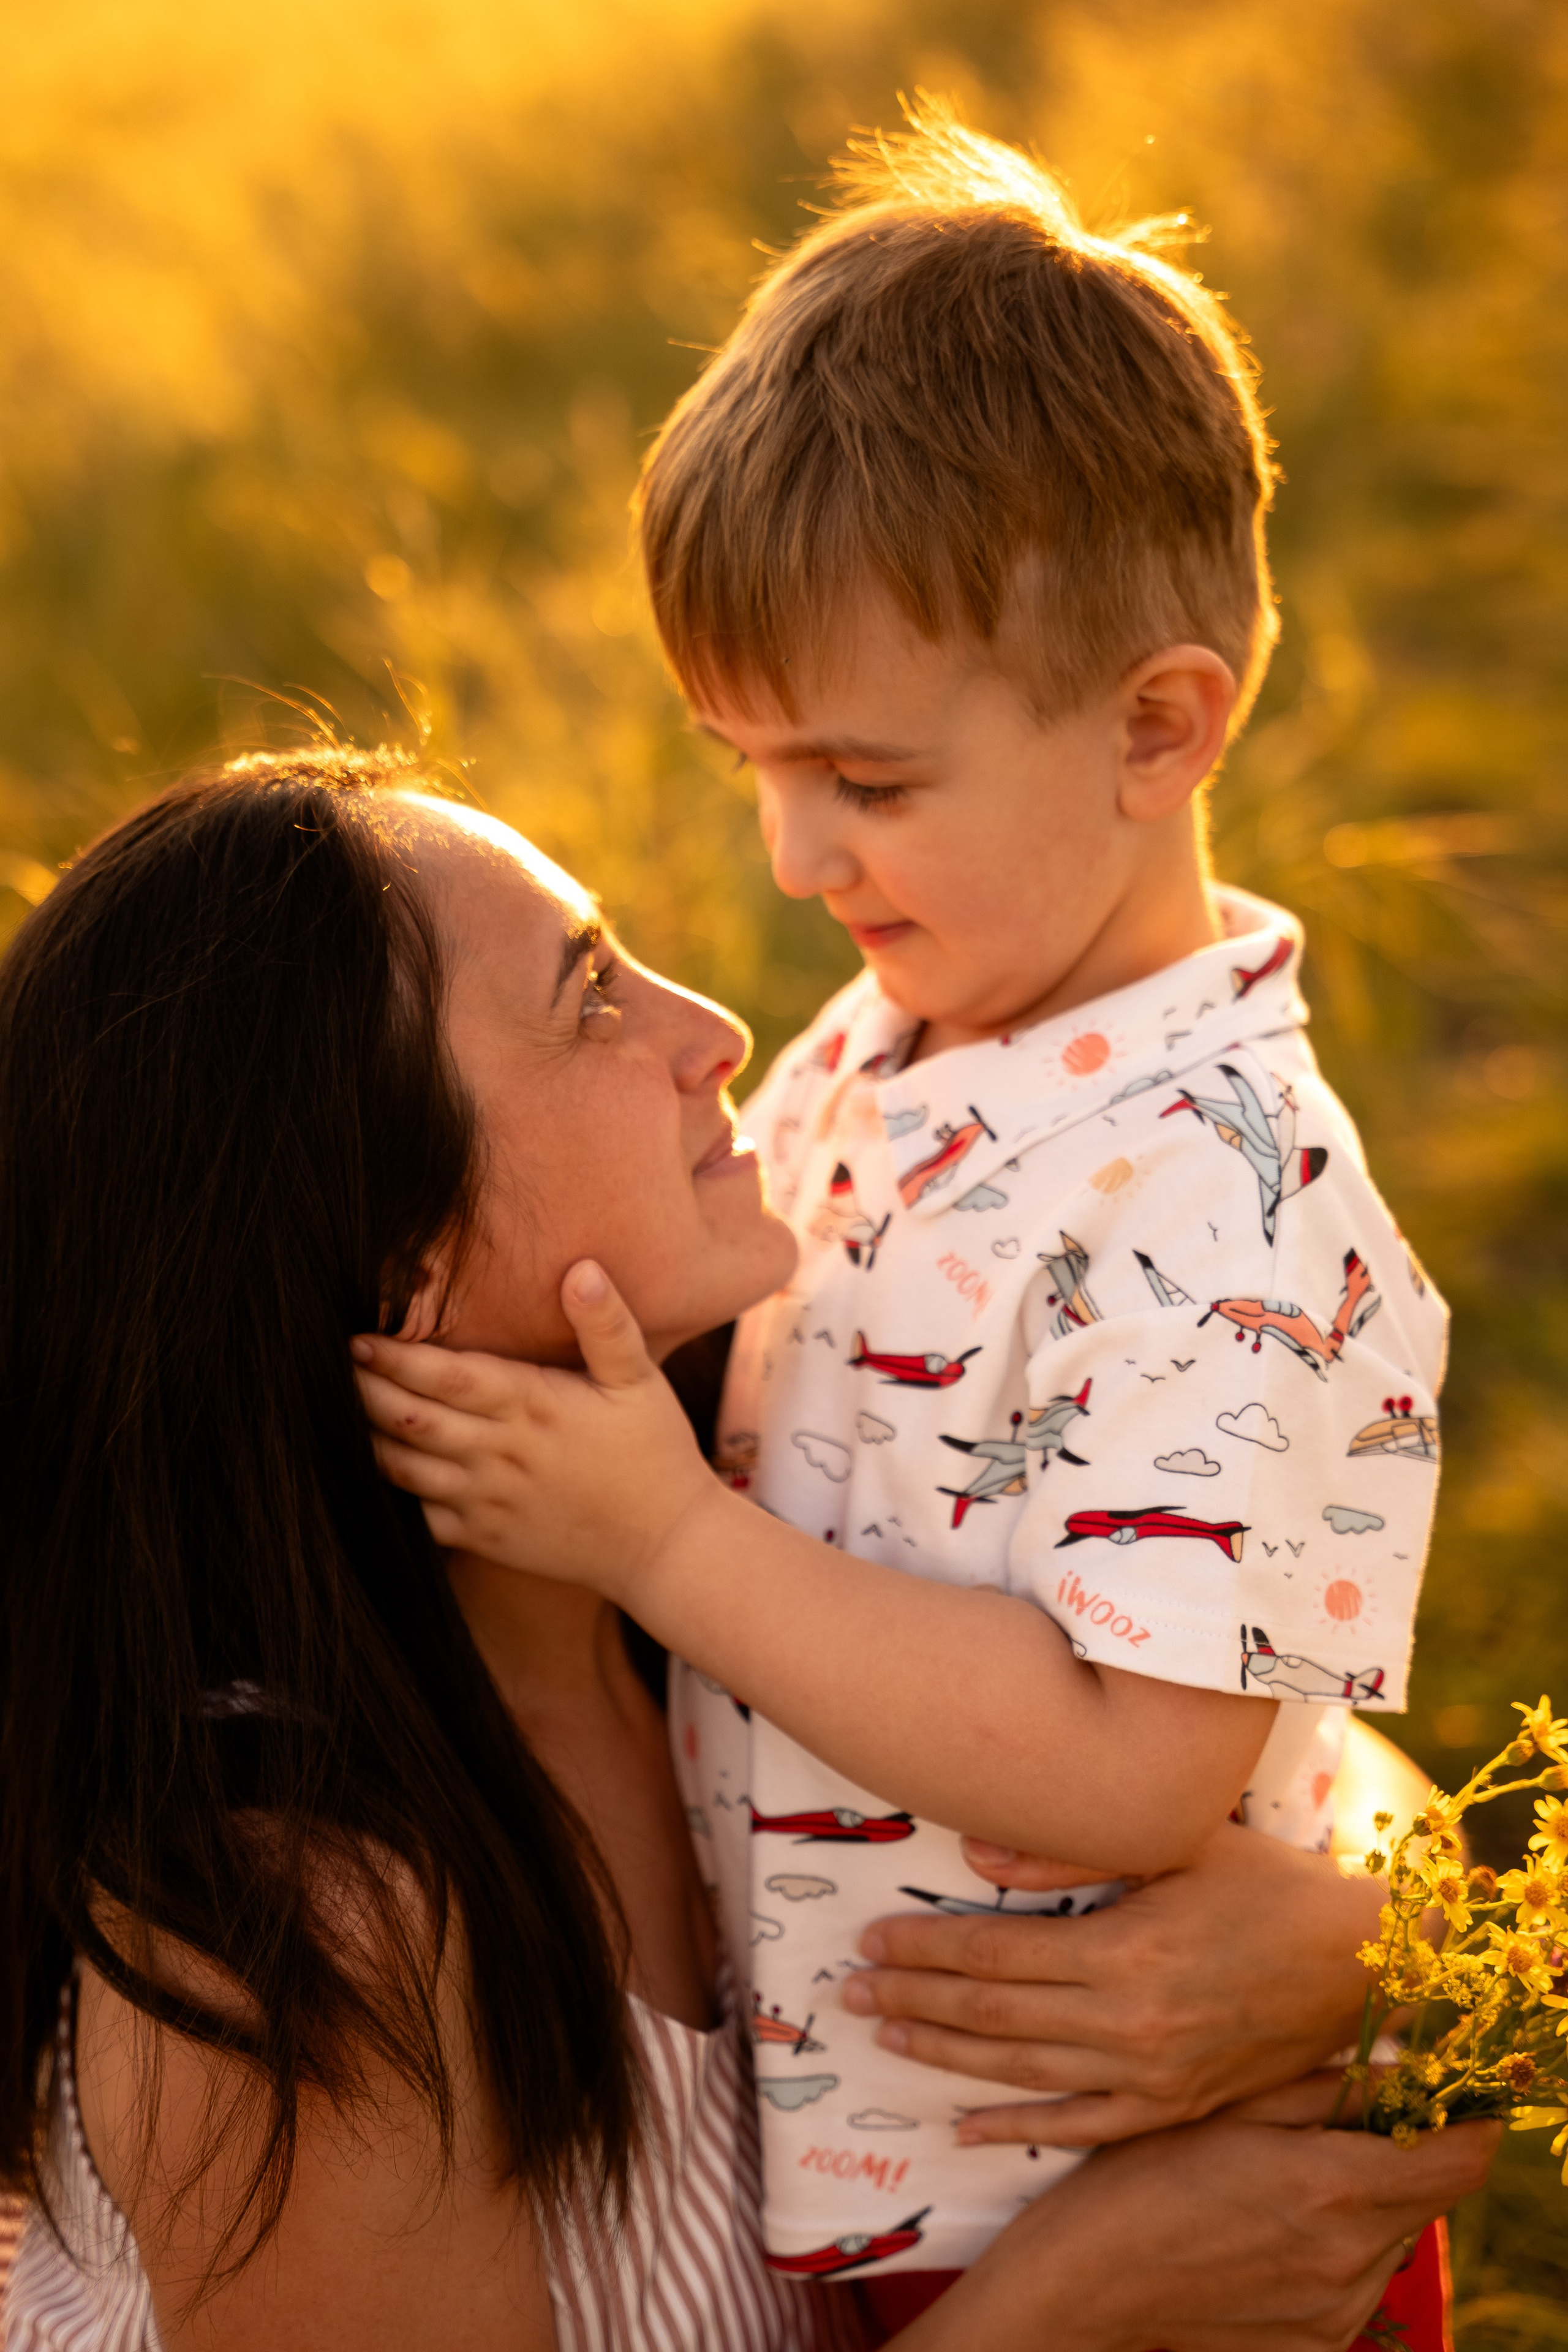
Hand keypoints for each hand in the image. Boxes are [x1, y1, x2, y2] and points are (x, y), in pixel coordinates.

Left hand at [352, 1262, 719, 1600]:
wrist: (665, 1546)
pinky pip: (419, 1516)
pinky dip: (388, 1491)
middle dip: (363, 1390)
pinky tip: (370, 1466)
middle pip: (409, 1419)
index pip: (447, 1377)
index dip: (396, 1356)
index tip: (359, 1336)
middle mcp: (500, 1454)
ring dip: (363, 1438)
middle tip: (328, 1366)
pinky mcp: (484, 1538)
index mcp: (532, 1407)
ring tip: (335, 1410)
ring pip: (402, 1469)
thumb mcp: (641, 1381)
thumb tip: (581, 1270)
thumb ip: (606, 1325)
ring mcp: (488, 1501)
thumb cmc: (654, 1453)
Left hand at [847, 1821, 1381, 2146]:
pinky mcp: (1174, 2107)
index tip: (871, 1941)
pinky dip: (1017, 2126)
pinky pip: (1080, 2127)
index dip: (924, 1948)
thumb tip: (975, 1855)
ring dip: (943, 2058)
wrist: (1363, 1963)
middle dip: (912, 2001)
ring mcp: (1151, 2075)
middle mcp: (1129, 2023)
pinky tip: (965, 2126)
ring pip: (1021, 2072)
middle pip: (991, 2016)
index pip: (994, 1956)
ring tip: (883, 2038)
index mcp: (1124, 1952)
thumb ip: (1071, 1849)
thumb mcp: (1176, 1841)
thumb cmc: (1267, 1884)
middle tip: (849, 1991)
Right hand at [924, 2074, 1497, 2351]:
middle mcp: (1348, 2259)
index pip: (1459, 2160)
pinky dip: (1336, 2248)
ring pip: (1393, 2238)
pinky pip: (1357, 2281)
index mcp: (1331, 2188)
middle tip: (1344, 2121)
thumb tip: (1408, 2067)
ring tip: (1291, 2175)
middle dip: (1403, 2153)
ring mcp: (1334, 2310)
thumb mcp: (1235, 2104)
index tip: (1447, 2096)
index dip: (1465, 2122)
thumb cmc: (1150, 2170)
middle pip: (1428, 2197)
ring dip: (1366, 2201)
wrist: (1091, 2274)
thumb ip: (1329, 2088)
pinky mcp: (1315, 2343)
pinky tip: (1273, 2224)